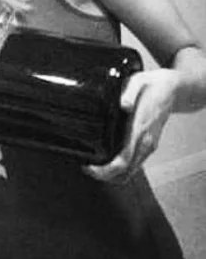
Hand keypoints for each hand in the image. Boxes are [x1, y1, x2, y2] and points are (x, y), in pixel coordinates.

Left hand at [84, 68, 178, 182]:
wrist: (171, 89)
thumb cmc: (152, 86)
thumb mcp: (138, 82)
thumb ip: (129, 93)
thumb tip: (123, 104)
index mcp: (141, 130)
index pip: (123, 160)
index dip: (106, 170)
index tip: (90, 167)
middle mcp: (146, 142)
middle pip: (126, 172)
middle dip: (105, 176)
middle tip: (87, 168)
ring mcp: (148, 145)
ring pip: (131, 171)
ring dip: (112, 174)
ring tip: (94, 165)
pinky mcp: (148, 144)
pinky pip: (134, 163)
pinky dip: (120, 168)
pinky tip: (108, 159)